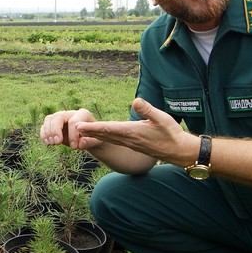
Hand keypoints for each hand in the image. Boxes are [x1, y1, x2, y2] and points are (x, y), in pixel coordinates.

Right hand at [40, 109, 99, 148]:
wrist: (88, 139)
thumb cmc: (93, 139)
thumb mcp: (95, 142)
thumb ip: (89, 142)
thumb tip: (80, 143)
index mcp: (82, 114)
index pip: (74, 121)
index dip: (73, 135)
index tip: (74, 147)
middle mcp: (70, 113)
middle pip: (58, 117)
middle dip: (56, 130)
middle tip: (58, 143)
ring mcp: (60, 118)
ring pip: (49, 119)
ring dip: (48, 132)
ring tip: (52, 144)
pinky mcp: (53, 125)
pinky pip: (44, 126)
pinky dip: (43, 134)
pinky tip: (47, 143)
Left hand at [75, 98, 194, 163]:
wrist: (178, 151)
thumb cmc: (172, 133)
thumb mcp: (162, 118)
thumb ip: (148, 110)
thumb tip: (135, 101)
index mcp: (134, 132)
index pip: (110, 129)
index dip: (94, 127)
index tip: (81, 126)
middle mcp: (129, 140)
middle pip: (105, 135)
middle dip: (89, 132)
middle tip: (73, 128)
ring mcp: (130, 144)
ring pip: (108, 138)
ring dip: (93, 136)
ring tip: (80, 132)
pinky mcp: (132, 145)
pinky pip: (114, 141)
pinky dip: (103, 138)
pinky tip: (98, 137)